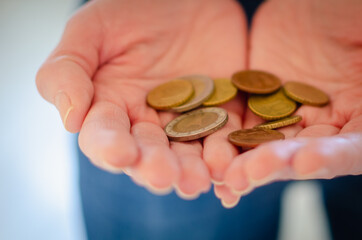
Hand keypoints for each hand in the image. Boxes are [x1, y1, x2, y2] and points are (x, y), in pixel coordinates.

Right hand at [36, 0, 247, 197]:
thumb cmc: (129, 9)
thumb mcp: (90, 30)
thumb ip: (67, 72)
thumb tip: (70, 120)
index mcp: (111, 107)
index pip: (104, 136)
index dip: (110, 147)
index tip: (122, 153)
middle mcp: (147, 121)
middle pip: (148, 153)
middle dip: (154, 166)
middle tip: (163, 176)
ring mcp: (187, 119)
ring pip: (187, 152)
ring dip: (191, 169)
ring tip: (196, 180)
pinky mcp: (222, 111)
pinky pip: (225, 135)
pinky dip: (226, 153)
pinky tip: (227, 166)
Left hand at [218, 0, 361, 206]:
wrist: (306, 4)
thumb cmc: (346, 13)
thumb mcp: (361, 32)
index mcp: (359, 113)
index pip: (350, 147)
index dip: (330, 157)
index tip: (305, 161)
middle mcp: (323, 123)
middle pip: (300, 153)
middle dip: (273, 165)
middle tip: (246, 176)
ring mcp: (285, 115)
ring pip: (265, 146)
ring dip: (244, 163)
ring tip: (224, 176)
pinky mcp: (254, 104)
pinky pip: (237, 126)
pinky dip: (224, 143)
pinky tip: (209, 159)